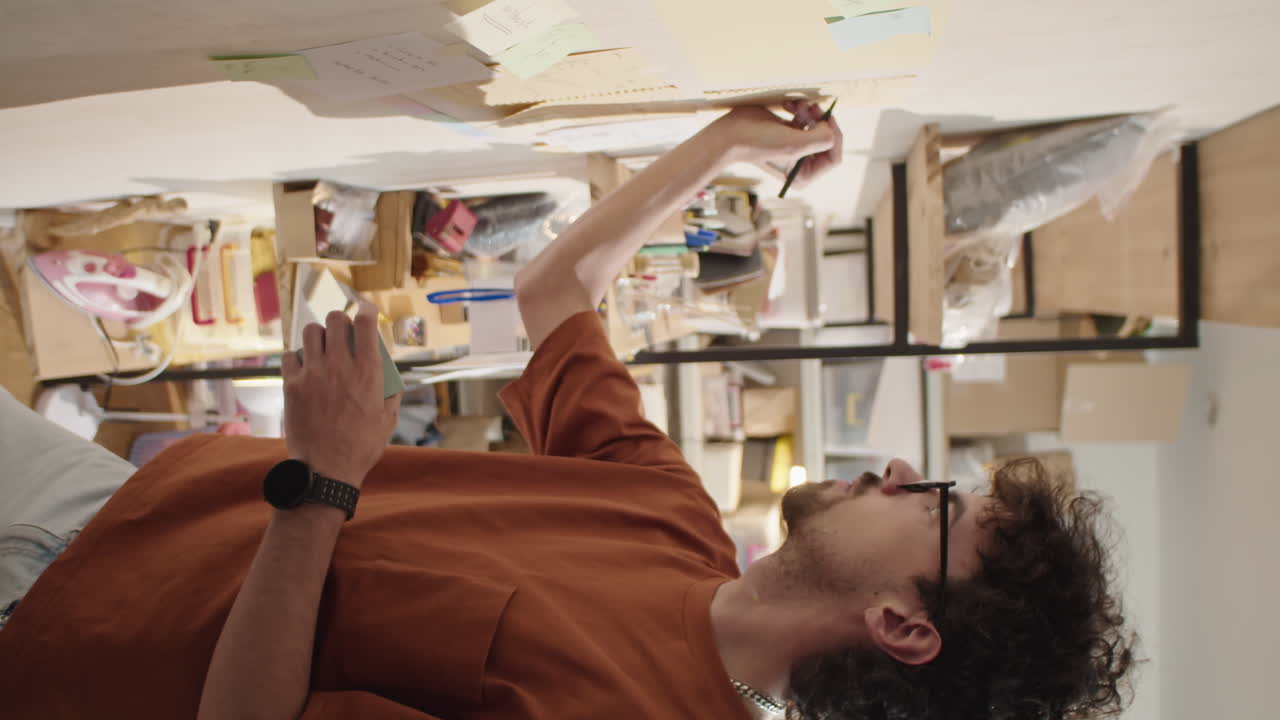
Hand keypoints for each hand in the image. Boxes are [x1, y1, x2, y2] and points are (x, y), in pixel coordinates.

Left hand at [281, 303, 400, 486]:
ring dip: (318, 335)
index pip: (365, 322)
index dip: (365, 310)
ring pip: (310, 331)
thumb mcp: (387, 420)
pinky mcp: (292, 385)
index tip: (365, 311)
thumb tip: (392, 380)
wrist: (326, 469)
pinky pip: (290, 355)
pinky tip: (303, 367)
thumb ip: (391, 394)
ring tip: (321, 347)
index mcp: (368, 371)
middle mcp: (340, 365)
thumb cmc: (361, 447)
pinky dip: (297, 357)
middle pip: (335, 319)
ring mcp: (313, 373)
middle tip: (341, 332)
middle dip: (340, 321)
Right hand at [711, 100, 843, 187]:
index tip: (827, 119)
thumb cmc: (759, 143)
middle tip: (810, 108)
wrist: (731, 133)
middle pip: (826, 139)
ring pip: (816, 125)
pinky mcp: (787, 132)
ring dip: (807, 111)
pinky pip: (804, 118)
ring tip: (795, 105)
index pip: (834, 157)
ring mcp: (794, 147)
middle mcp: (801, 163)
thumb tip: (830, 128)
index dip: (835, 136)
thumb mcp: (796, 145)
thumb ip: (822, 139)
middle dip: (819, 120)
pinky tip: (787, 105)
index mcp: (805, 175)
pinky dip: (799, 108)